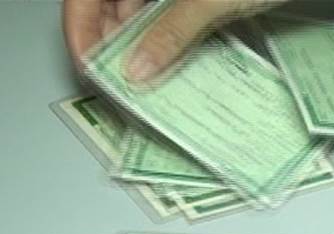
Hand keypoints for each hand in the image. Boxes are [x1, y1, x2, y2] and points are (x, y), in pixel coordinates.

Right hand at [63, 0, 285, 81]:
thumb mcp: (210, 0)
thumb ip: (171, 32)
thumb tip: (137, 69)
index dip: (80, 26)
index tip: (88, 65)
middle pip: (111, 0)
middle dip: (110, 40)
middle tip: (119, 82)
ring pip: (141, 7)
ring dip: (140, 42)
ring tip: (144, 81)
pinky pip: (170, 12)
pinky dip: (167, 36)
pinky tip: (171, 62)